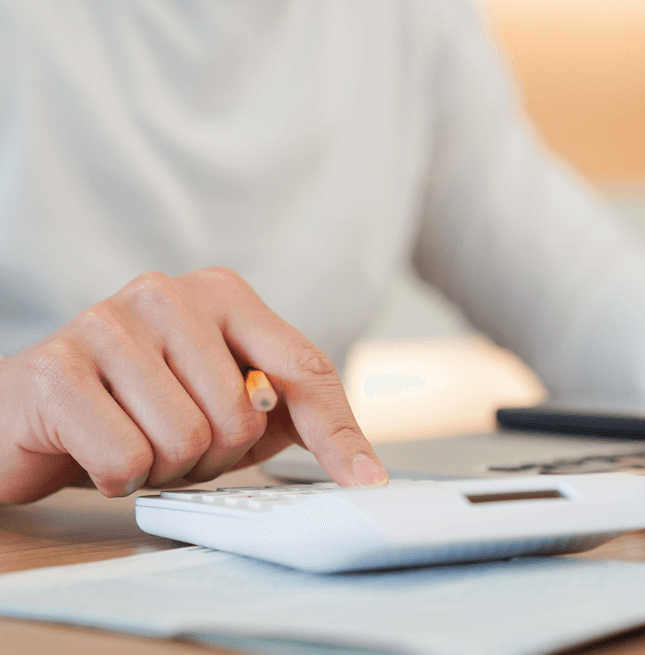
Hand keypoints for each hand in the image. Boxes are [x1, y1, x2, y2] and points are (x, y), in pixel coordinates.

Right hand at [0, 268, 387, 503]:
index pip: (303, 367)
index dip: (337, 434)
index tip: (365, 481)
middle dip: (214, 455)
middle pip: (244, 417)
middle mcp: (168, 294)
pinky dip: (118, 476)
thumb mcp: (234, 408)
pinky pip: (127, 457)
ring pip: (188, 439)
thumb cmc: (144, 408)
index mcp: (223, 295)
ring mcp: (108, 322)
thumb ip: (299, 419)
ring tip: (136, 438)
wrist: (35, 414)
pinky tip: (96, 448)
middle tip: (176, 440)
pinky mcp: (56, 367)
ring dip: (166, 466)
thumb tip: (364, 471)